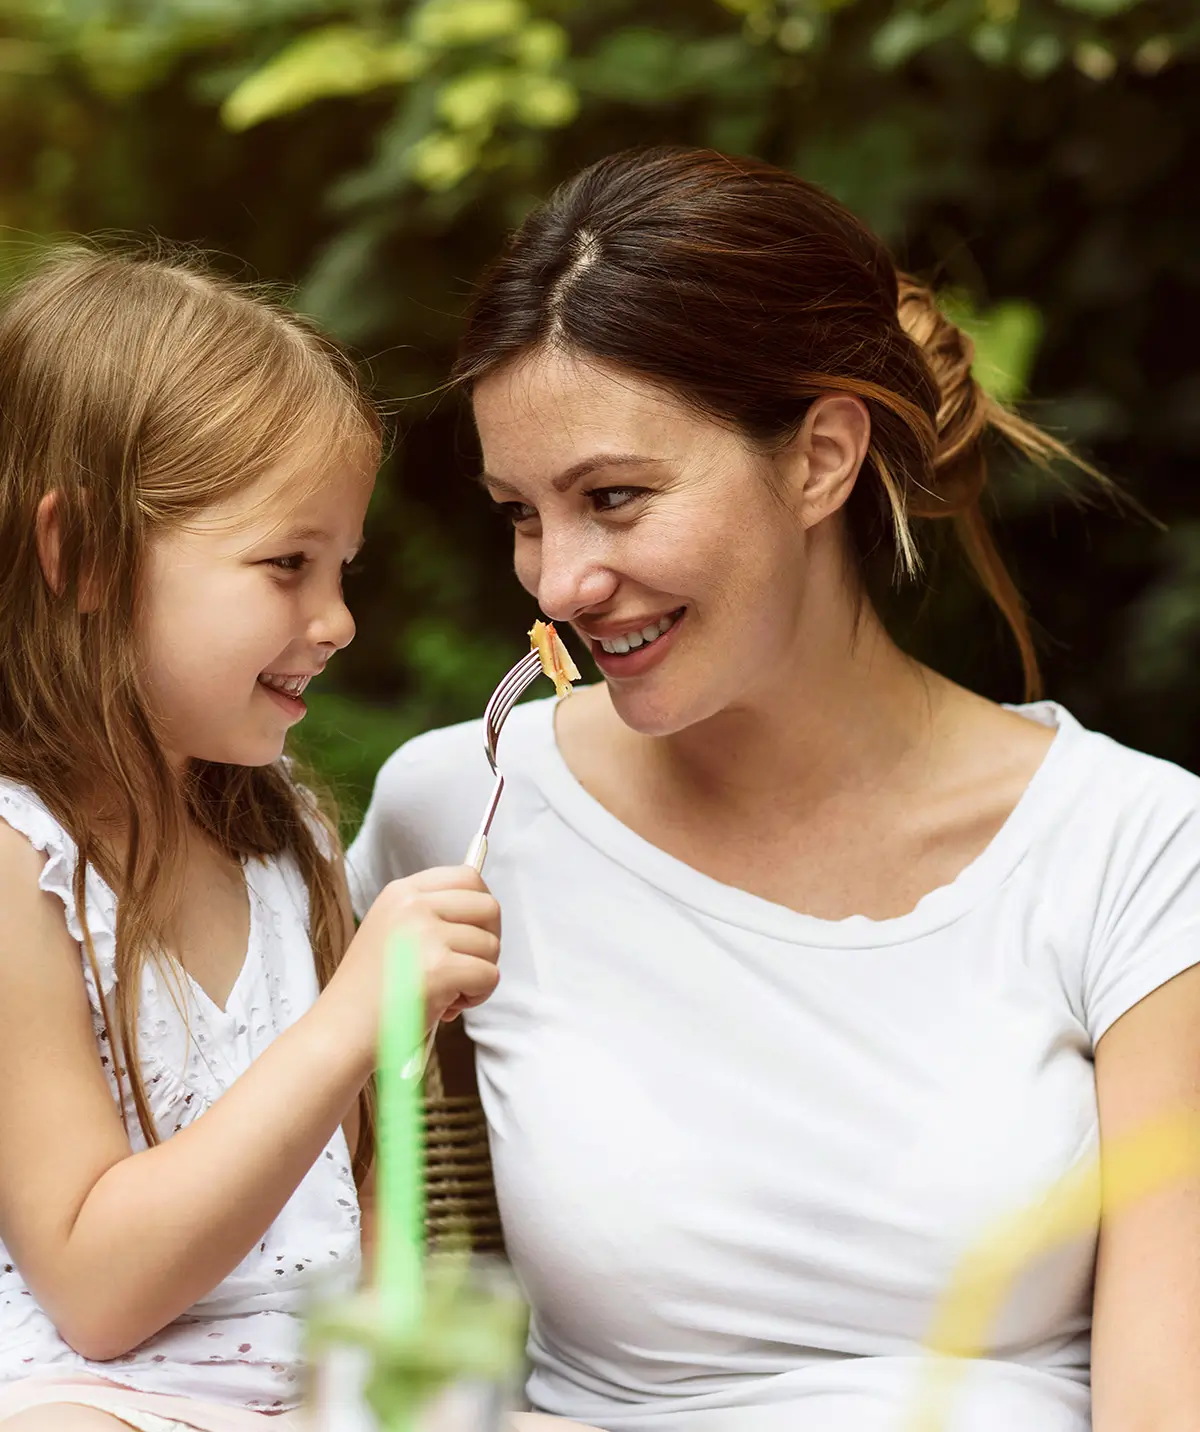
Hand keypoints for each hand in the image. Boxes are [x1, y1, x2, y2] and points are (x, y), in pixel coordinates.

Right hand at [325, 866, 500, 1067]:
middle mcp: (413, 905)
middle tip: (465, 967)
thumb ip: (432, 916)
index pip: (467, 876)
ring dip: (480, 975)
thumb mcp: (392, 932)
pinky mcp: (438, 968)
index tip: (471, 935)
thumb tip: (485, 916)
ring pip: (491, 946)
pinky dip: (478, 996)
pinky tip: (447, 1008)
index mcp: (401, 892)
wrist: (339, 1034)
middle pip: (489, 906)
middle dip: (488, 942)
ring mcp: (425, 934)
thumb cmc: (370, 994)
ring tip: (446, 993)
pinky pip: (490, 976)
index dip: (480, 909)